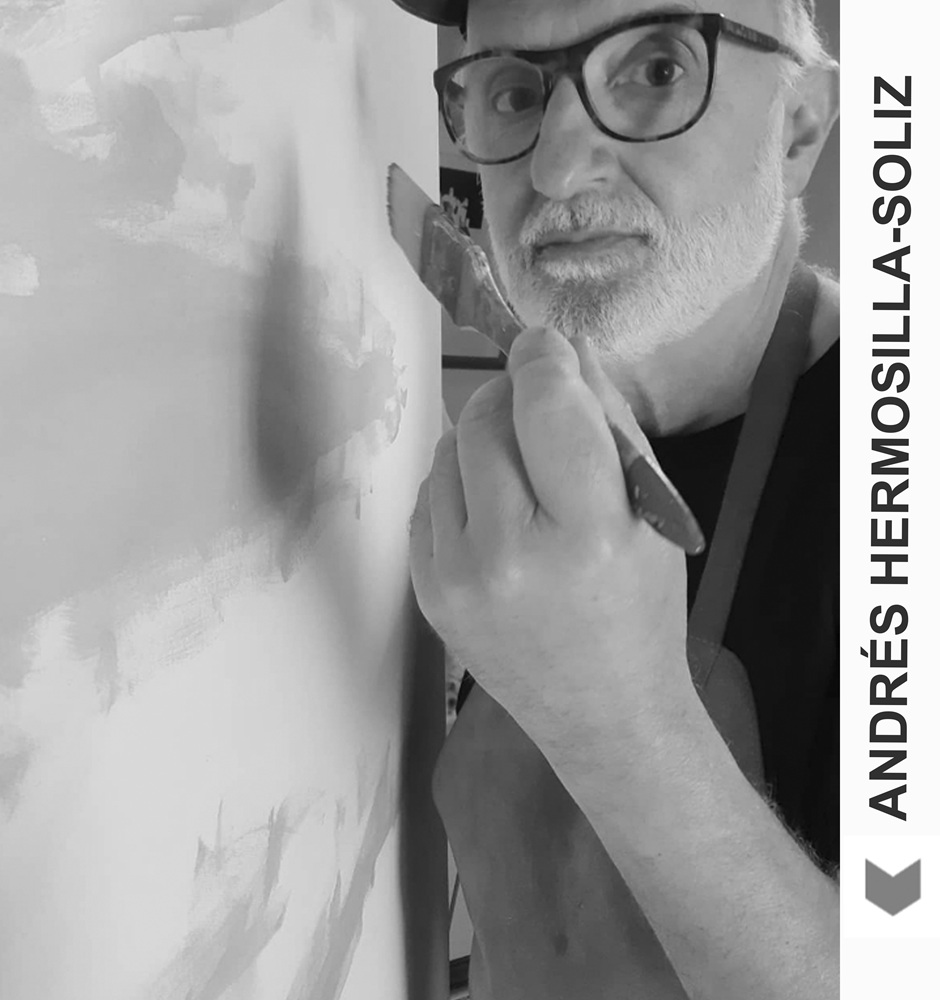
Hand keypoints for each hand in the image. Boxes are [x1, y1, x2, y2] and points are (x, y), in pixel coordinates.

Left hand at [410, 327, 691, 744]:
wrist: (602, 711)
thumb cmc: (640, 608)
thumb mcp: (649, 513)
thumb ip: (610, 422)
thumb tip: (568, 350)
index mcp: (588, 532)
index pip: (546, 408)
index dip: (542, 359)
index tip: (544, 346)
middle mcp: (511, 554)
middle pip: (483, 421)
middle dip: (508, 393)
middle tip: (533, 400)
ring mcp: (458, 577)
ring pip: (447, 452)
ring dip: (480, 437)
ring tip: (519, 466)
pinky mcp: (427, 593)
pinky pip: (428, 499)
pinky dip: (457, 483)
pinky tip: (492, 507)